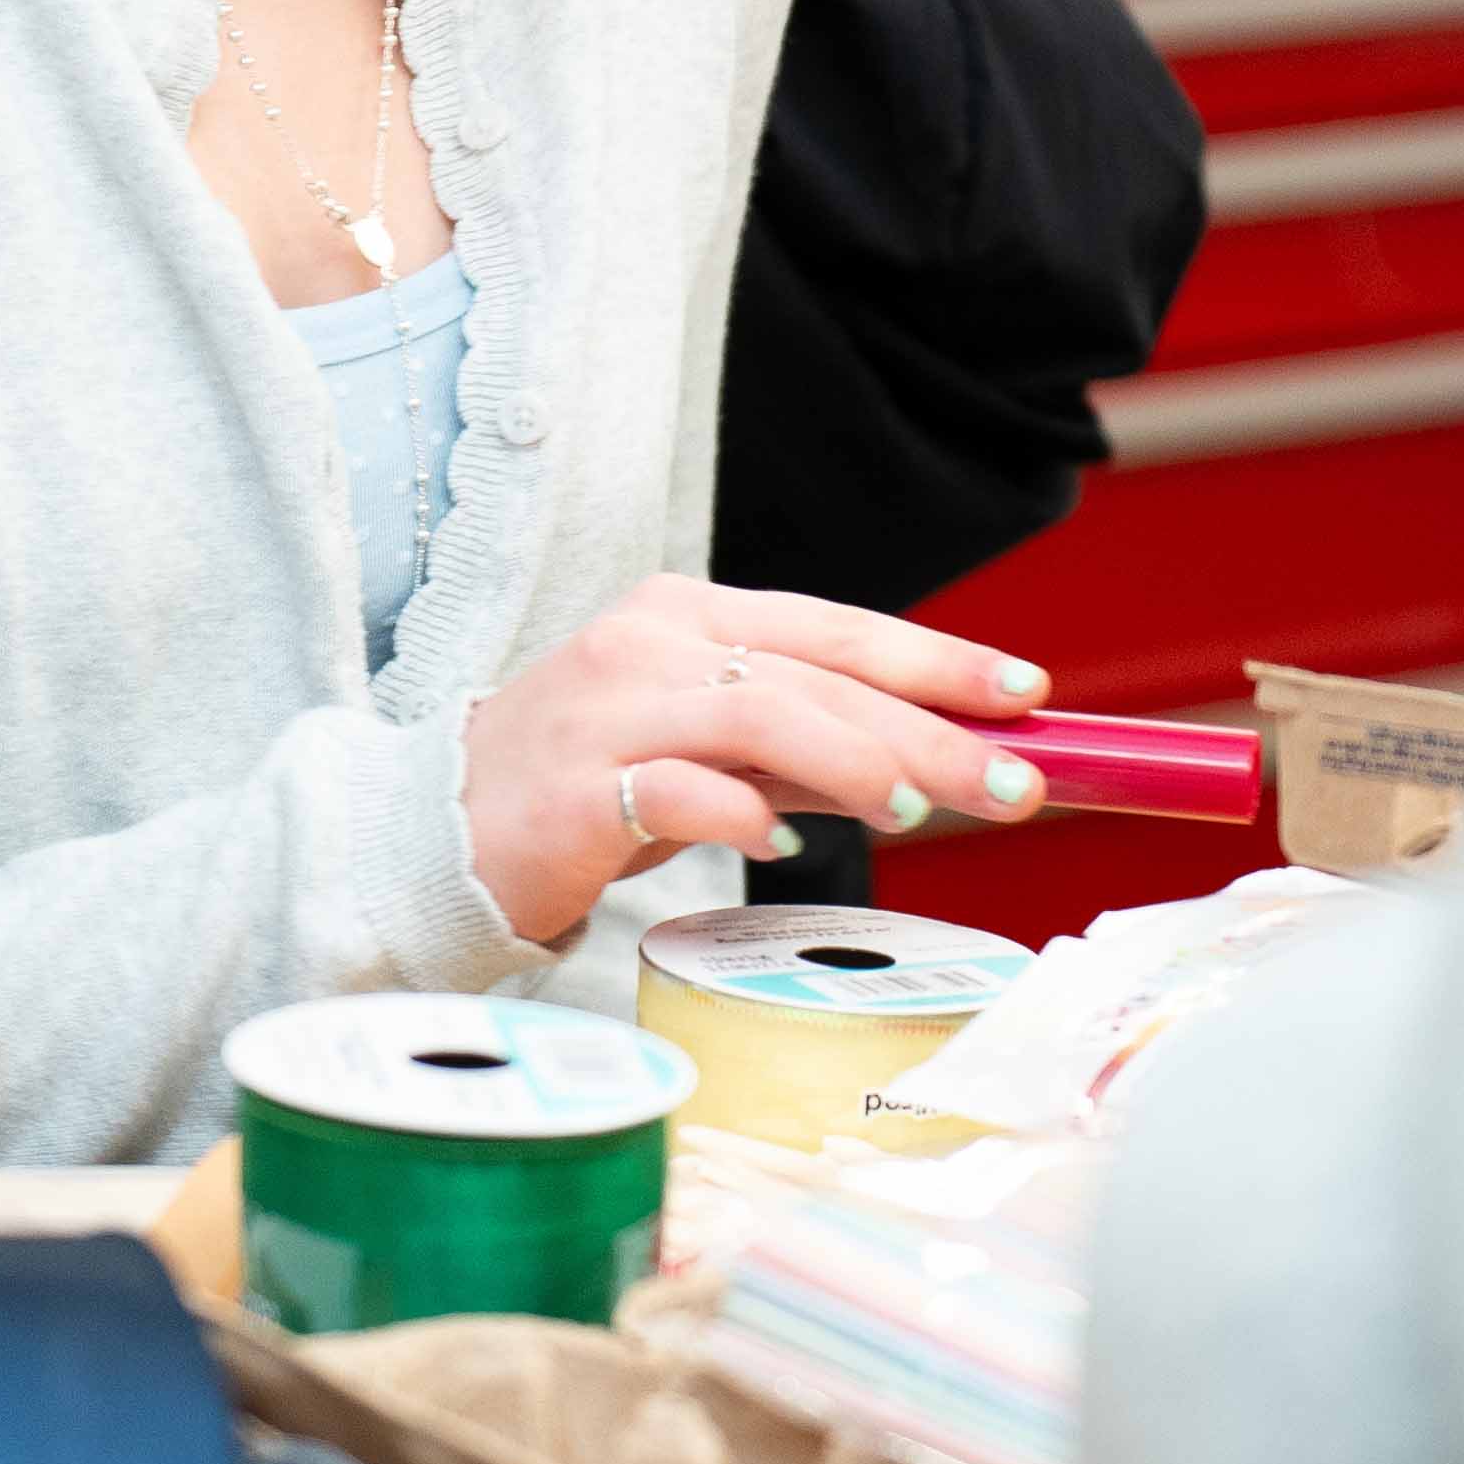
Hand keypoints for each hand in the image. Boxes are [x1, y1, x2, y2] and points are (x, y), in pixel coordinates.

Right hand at [459, 578, 1050, 949]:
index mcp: (687, 616)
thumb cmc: (583, 786)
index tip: (1025, 695)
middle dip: (930, 728)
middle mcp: (649, 645)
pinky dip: (744, 817)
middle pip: (818, 673)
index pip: (837, 627)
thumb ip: (805, 747)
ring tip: (915, 810)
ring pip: (763, 715)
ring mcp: (607, 710)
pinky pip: (680, 792)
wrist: (438, 831)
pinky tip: (780, 847)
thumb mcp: (704, 746)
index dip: (938, 658)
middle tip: (1013, 782)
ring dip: (857, 763)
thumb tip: (935, 762)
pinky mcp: (574, 789)